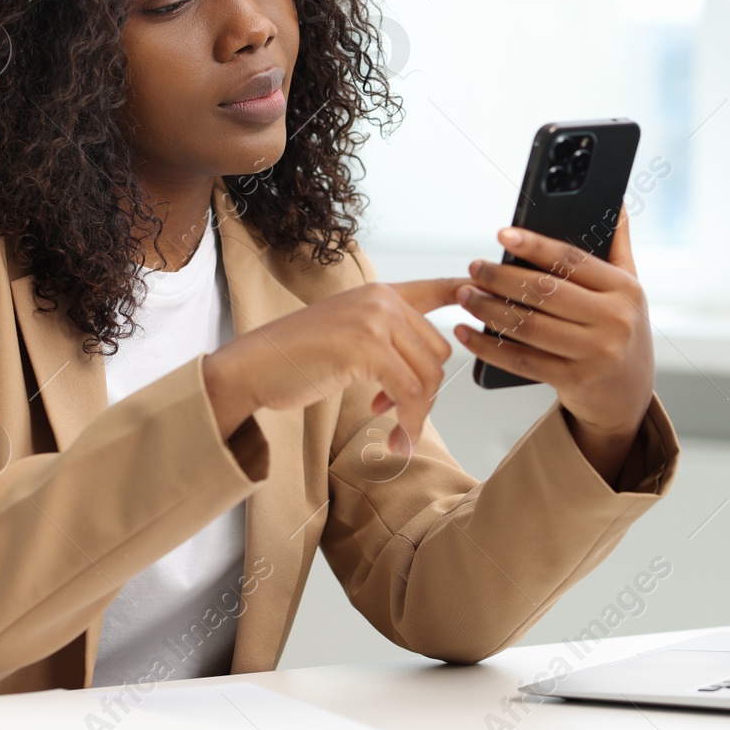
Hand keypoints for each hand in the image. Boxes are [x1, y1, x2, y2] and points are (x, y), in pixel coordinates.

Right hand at [202, 277, 467, 453]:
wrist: (252, 367)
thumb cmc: (292, 358)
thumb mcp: (344, 334)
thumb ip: (382, 338)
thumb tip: (422, 372)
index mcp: (376, 292)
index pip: (433, 288)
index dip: (462, 291)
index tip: (478, 293)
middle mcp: (380, 299)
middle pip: (438, 352)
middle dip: (425, 392)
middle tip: (398, 416)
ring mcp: (374, 319)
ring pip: (428, 376)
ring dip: (417, 415)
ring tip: (397, 435)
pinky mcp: (366, 347)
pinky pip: (409, 394)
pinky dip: (408, 424)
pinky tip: (396, 441)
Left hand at [450, 206, 654, 481]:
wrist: (628, 395)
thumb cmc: (620, 330)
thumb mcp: (630, 288)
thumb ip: (617, 245)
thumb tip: (616, 201)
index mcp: (625, 289)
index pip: (573, 260)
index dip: (535, 245)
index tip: (502, 234)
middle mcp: (614, 321)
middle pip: (545, 292)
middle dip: (501, 278)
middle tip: (473, 268)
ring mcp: (595, 354)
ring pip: (529, 326)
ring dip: (489, 309)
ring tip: (465, 295)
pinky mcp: (573, 380)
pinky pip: (520, 359)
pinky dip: (487, 346)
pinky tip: (466, 331)